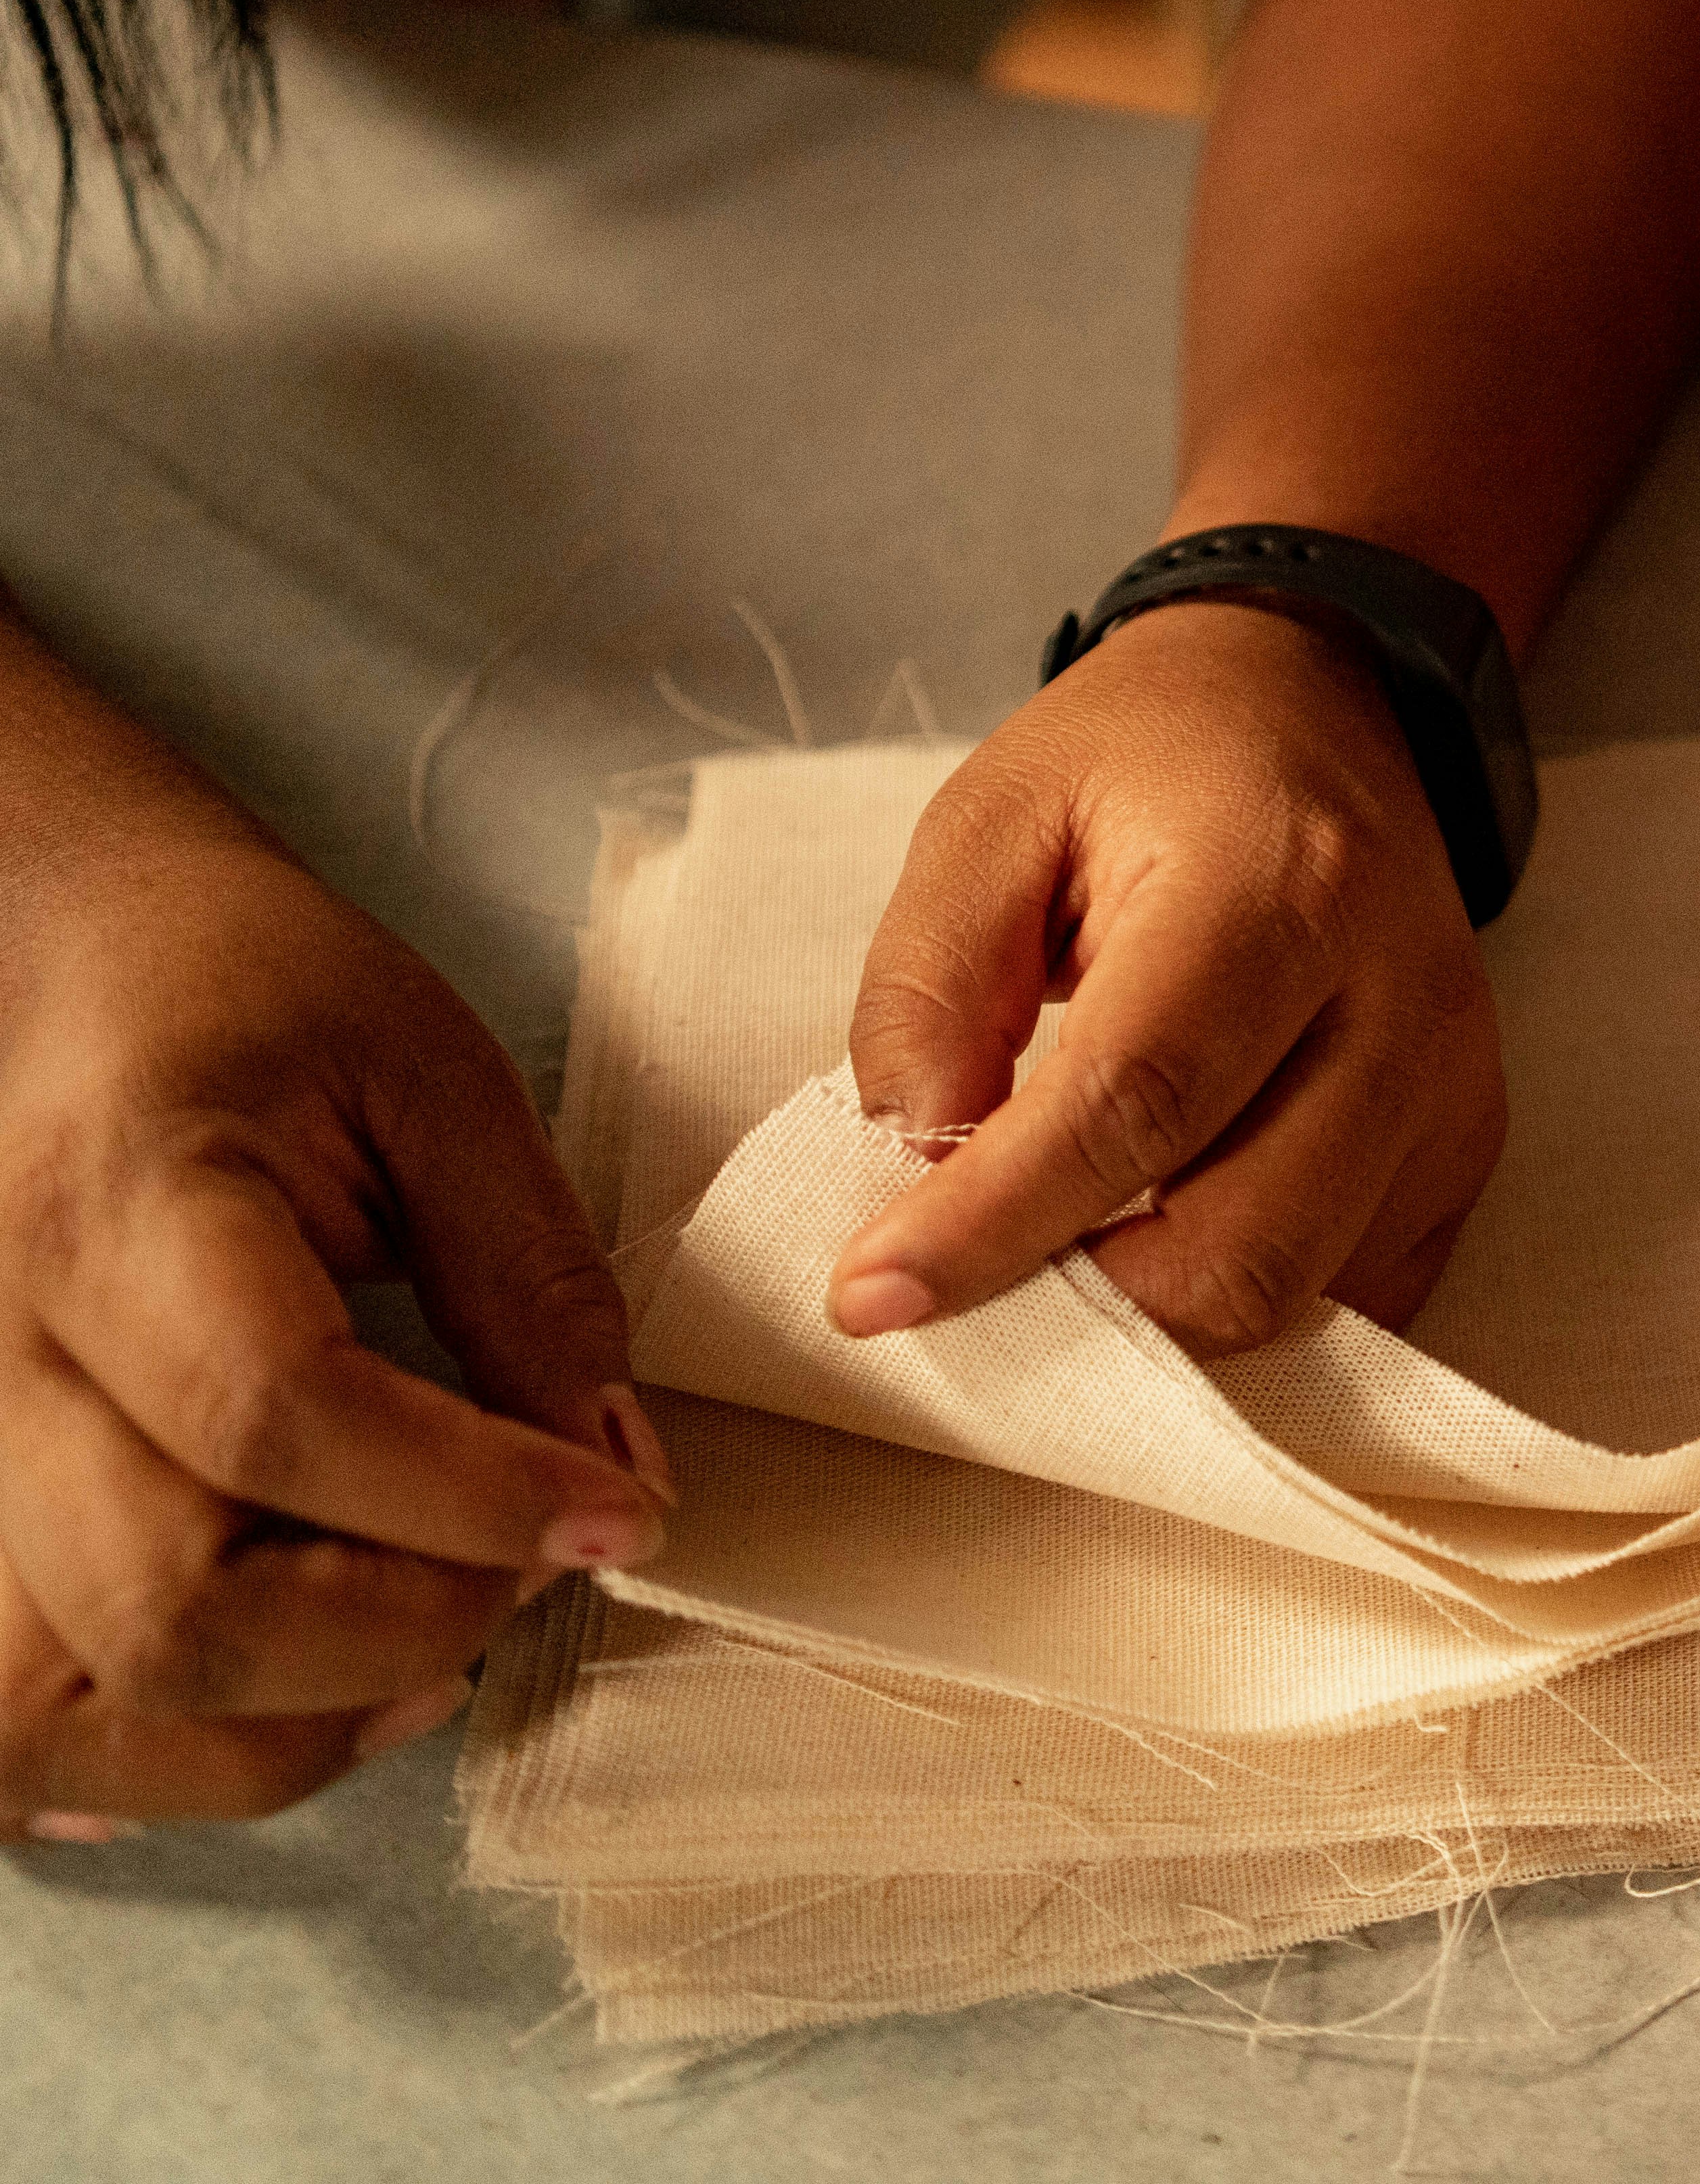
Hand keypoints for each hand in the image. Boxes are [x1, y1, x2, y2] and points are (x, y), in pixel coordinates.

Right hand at [0, 826, 667, 1838]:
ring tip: (434, 1643)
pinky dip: (158, 1760)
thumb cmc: (246, 998)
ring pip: (68, 1714)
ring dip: (287, 1726)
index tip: (619, 1508)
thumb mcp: (433, 1078)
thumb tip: (611, 1467)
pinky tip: (294, 1694)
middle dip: (405, 1624)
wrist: (62, 958)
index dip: (473, 1498)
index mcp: (115, 1216)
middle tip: (538, 1560)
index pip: (276, 1419)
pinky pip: (17, 1728)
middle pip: (171, 1609)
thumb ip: (529, 1279)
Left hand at [827, 598, 1508, 1355]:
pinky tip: (1167, 1230)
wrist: (1322, 711)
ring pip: (1298, 1291)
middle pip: (1237, 1238)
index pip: (1133, 1100)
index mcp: (1280, 882)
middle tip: (974, 1272)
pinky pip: (1356, 1295)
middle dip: (1080, 1298)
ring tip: (1065, 1243)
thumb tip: (919, 1172)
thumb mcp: (991, 818)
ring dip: (1154, 1312)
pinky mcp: (1469, 1147)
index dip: (996, 1219)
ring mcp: (1453, 1086)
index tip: (875, 1292)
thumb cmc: (1147, 762)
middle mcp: (1398, 996)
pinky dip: (1243, 1300)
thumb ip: (930, 990)